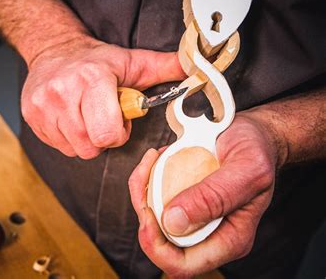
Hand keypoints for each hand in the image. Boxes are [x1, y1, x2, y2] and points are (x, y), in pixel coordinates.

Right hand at [21, 36, 184, 158]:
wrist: (53, 49)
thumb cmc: (95, 60)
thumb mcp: (132, 61)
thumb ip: (165, 67)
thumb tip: (197, 71)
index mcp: (92, 79)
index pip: (107, 133)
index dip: (117, 133)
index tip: (118, 119)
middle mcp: (62, 93)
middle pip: (89, 147)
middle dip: (101, 138)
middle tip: (101, 117)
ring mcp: (42, 106)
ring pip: (73, 149)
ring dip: (84, 139)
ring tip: (86, 115)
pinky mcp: (30, 115)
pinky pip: (56, 145)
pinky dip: (67, 137)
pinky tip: (71, 118)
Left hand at [128, 114, 278, 276]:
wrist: (252, 134)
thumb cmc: (256, 150)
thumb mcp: (246, 167)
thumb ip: (215, 196)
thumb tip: (175, 222)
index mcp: (230, 238)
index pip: (184, 265)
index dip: (157, 247)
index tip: (148, 212)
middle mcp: (209, 232)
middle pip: (161, 242)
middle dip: (143, 210)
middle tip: (145, 173)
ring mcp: (193, 216)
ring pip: (151, 218)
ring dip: (142, 189)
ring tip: (152, 159)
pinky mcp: (181, 199)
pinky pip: (152, 198)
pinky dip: (146, 177)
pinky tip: (157, 158)